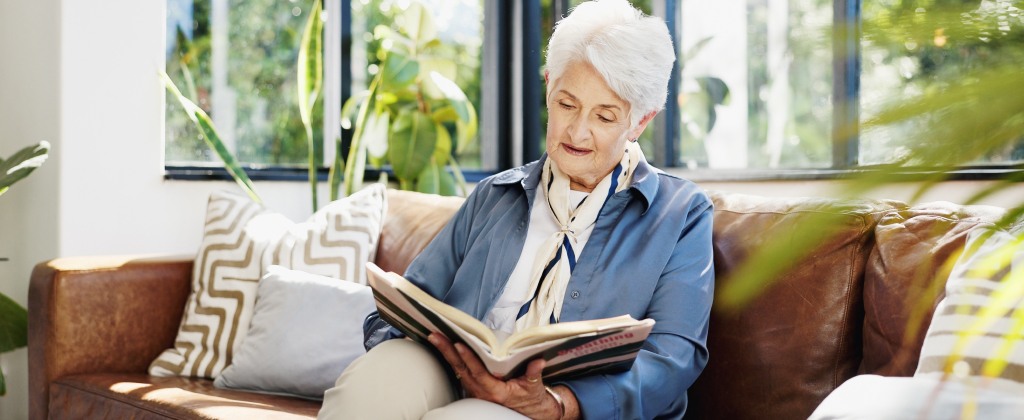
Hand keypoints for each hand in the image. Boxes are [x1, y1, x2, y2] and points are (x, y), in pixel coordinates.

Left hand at [427, 333, 573, 418]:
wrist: (527, 410)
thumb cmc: (530, 397)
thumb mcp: (534, 387)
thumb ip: (534, 374)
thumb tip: (538, 361)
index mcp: (496, 392)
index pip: (479, 373)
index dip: (469, 359)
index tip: (459, 344)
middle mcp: (482, 392)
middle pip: (461, 369)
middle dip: (447, 351)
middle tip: (435, 335)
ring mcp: (475, 390)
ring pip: (457, 369)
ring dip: (445, 353)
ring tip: (434, 336)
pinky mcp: (473, 386)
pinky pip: (459, 371)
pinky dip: (450, 358)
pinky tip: (443, 346)